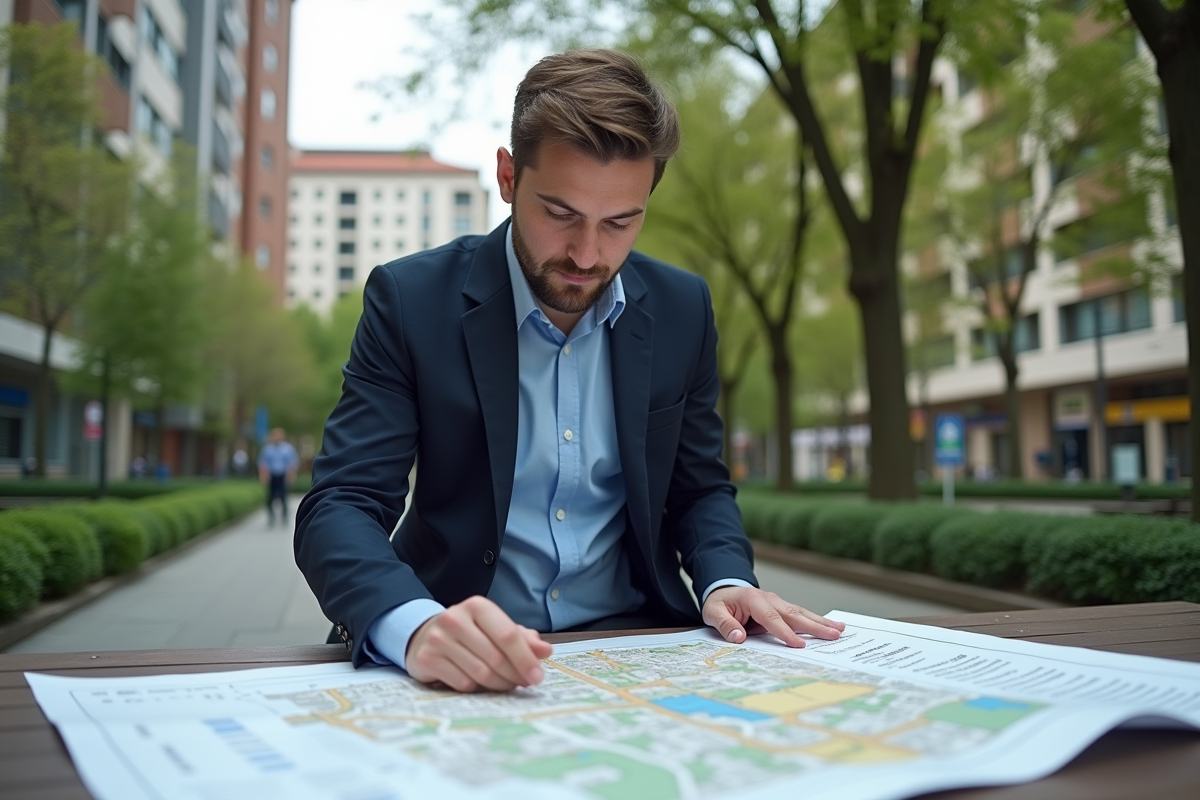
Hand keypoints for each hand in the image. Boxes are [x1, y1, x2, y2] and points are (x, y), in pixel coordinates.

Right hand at [405, 596, 552, 691]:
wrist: (425, 636)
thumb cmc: (470, 633)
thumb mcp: (495, 628)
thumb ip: (522, 638)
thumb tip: (545, 650)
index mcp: (477, 606)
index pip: (507, 635)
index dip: (525, 658)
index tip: (538, 676)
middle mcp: (455, 618)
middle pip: (495, 657)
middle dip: (515, 675)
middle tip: (525, 683)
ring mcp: (438, 639)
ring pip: (480, 673)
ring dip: (499, 684)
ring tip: (506, 684)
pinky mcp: (426, 659)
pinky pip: (462, 683)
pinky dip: (477, 689)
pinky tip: (481, 685)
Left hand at [702, 586, 844, 647]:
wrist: (723, 590)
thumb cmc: (719, 603)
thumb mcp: (713, 613)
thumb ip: (725, 625)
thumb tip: (738, 637)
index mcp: (753, 599)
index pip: (771, 618)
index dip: (785, 632)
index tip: (799, 646)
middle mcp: (770, 599)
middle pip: (794, 614)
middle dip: (815, 625)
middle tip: (834, 634)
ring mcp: (777, 602)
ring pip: (801, 613)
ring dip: (821, 622)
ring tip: (840, 629)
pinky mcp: (781, 608)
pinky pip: (799, 615)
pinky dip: (815, 621)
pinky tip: (829, 626)